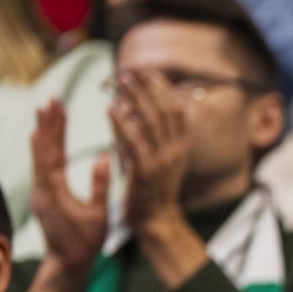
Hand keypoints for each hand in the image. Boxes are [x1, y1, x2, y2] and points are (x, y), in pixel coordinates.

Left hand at [28, 99, 109, 275]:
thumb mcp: (98, 215)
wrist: (66, 265)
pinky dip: (43, 149)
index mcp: (53, 190)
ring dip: (44, 133)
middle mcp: (41, 187)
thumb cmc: (85, 243)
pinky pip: (41, 166)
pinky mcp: (42, 195)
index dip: (55, 127)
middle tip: (50, 100)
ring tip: (45, 112)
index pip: (52, 151)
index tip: (57, 105)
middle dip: (48, 124)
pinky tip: (43, 139)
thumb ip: (99, 185)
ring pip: (39, 156)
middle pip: (42, 149)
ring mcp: (40, 191)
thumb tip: (102, 155)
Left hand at [110, 69, 190, 234]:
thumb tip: (128, 106)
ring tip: (121, 82)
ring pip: (152, 122)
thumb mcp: (157, 158)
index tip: (149, 72)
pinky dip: (122, 123)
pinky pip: (134, 141)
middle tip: (131, 71)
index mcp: (182, 147)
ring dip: (136, 98)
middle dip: (149, 88)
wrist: (156, 221)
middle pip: (166, 111)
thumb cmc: (151, 189)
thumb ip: (146, 134)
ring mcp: (163, 161)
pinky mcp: (145, 171)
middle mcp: (176, 151)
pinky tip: (110, 109)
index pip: (178, 110)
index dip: (165, 89)